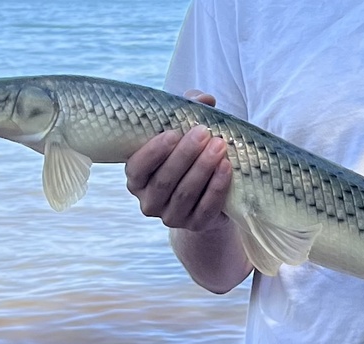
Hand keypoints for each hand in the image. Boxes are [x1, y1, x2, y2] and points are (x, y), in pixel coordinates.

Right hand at [125, 90, 231, 231]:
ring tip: (219, 146)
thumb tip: (204, 99)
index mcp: (137, 179)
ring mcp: (171, 217)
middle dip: (185, 155)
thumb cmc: (188, 156)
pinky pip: (206, 207)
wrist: (205, 195)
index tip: (172, 133)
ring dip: (203, 168)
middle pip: (164, 180)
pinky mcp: (195, 225)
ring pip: (185, 193)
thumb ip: (188, 111)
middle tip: (203, 133)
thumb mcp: (183, 133)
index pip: (137, 168)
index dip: (153, 152)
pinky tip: (226, 168)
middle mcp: (149, 201)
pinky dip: (217, 187)